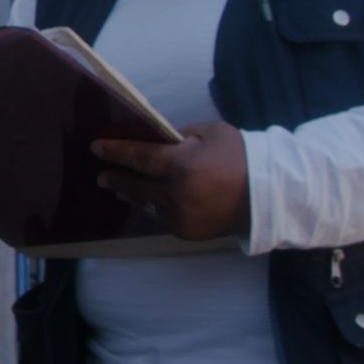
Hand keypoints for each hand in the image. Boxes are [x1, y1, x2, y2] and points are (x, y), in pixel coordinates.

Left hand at [89, 122, 247, 241]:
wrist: (267, 194)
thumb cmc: (240, 156)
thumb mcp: (210, 133)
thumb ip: (180, 136)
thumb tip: (156, 141)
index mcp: (182, 165)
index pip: (139, 157)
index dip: (115, 152)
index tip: (96, 148)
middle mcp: (176, 194)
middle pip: (136, 186)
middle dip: (117, 180)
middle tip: (103, 176)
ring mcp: (180, 216)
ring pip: (148, 204)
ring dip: (135, 195)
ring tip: (124, 189)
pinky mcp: (186, 231)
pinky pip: (163, 217)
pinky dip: (158, 207)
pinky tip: (153, 200)